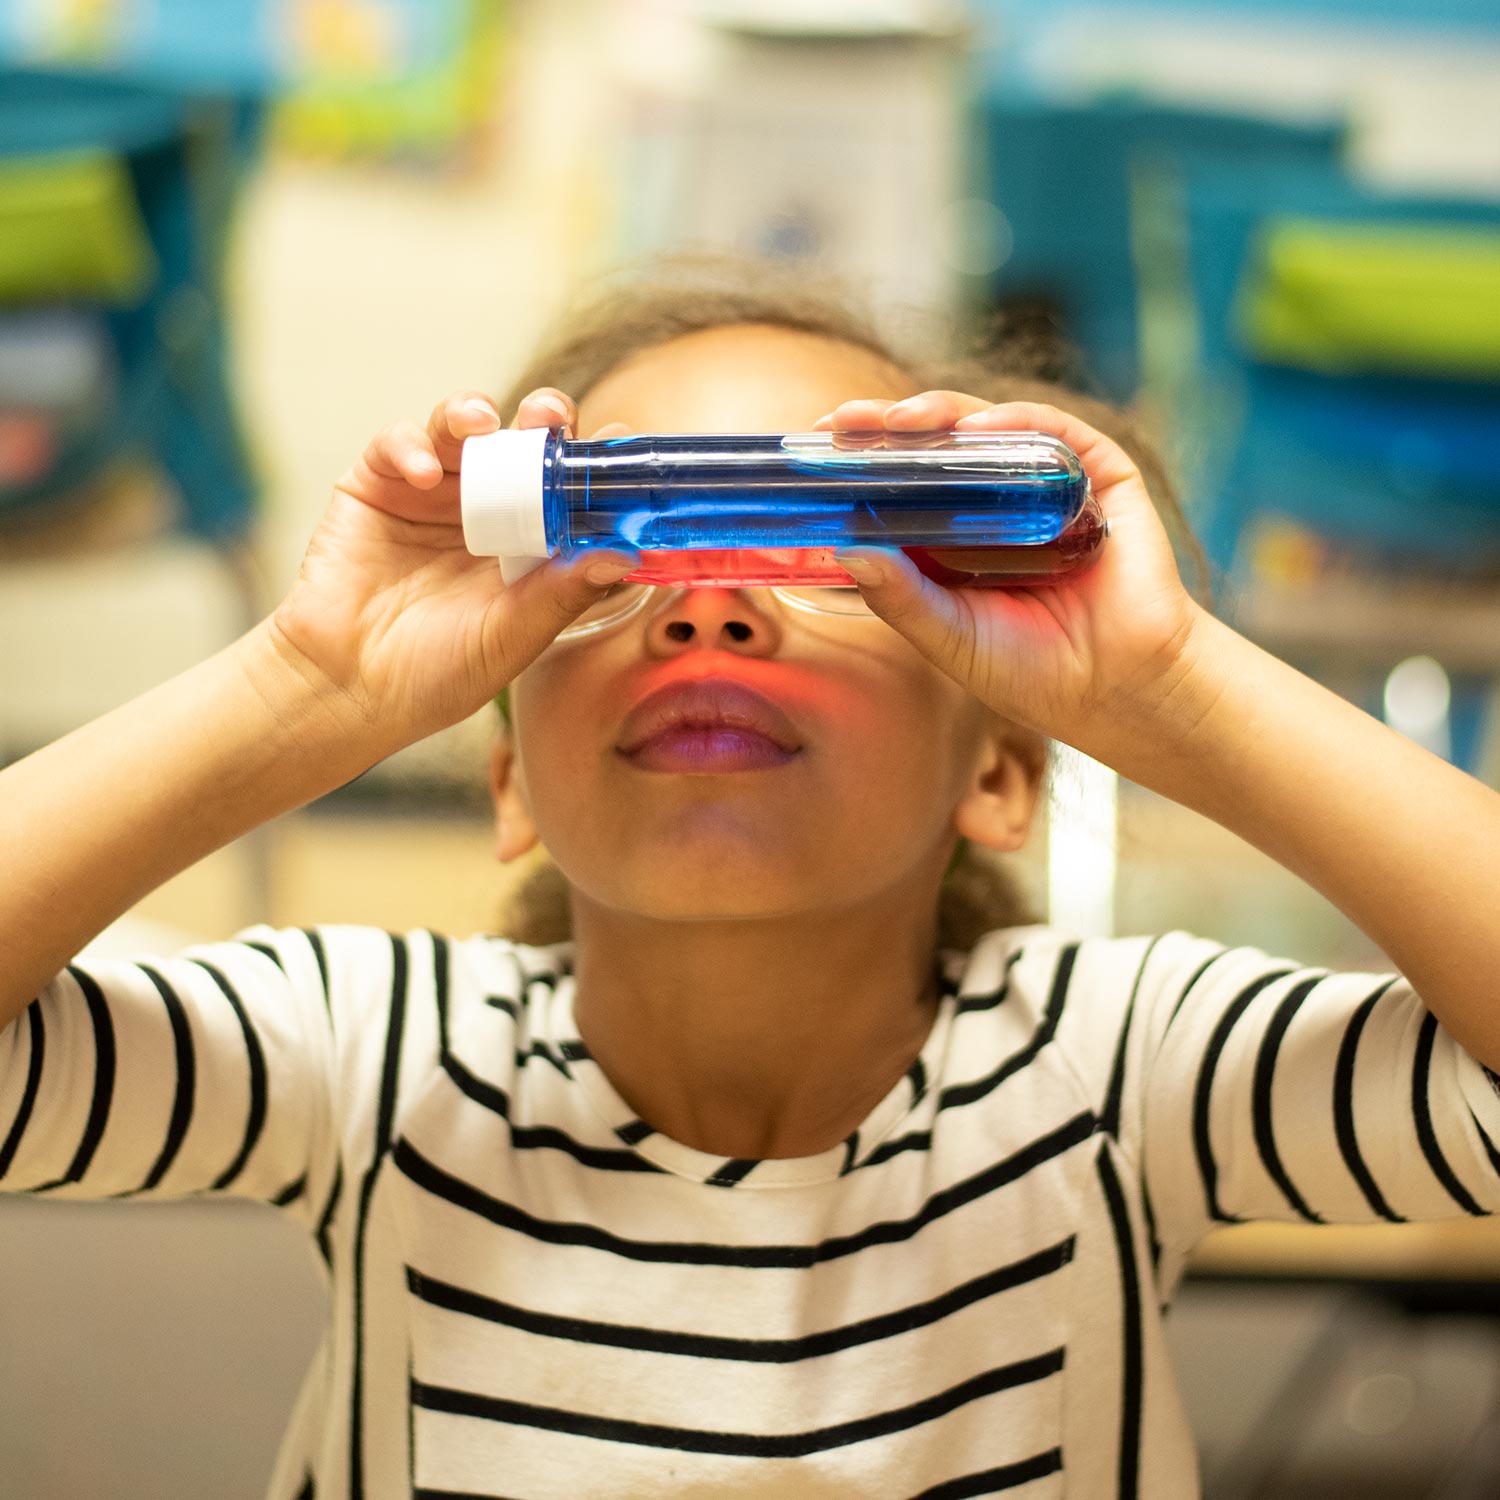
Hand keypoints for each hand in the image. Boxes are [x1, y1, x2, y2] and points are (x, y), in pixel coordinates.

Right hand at [267, 388, 638, 752]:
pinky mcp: (376, 485)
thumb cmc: (436, 674)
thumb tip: (622, 555)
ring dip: (473, 414)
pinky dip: (411, 447)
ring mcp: (430, 494)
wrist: (349, 690)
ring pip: (460, 430)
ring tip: (483, 423)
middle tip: (549, 416)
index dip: (591, 466)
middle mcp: (484, 511)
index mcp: (528, 545)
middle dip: (540, 420)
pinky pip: (397, 444)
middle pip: (521, 445)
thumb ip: (562, 594)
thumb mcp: (512, 636)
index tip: (615, 452)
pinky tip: (421, 476)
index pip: (568, 490)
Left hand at [818, 391, 1213, 755]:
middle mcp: (996, 502)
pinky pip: (1054, 433)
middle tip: (844, 422)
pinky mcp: (1099, 475)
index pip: (898, 482)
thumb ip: (900, 597)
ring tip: (899, 419)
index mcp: (953, 537)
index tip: (814, 447)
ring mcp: (1046, 484)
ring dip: (939, 414)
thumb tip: (845, 549)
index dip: (860, 460)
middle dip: (887, 427)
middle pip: (935, 445)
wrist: (1119, 689)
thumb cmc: (1030, 670)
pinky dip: (1017, 421)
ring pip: (986, 428)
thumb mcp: (948, 636)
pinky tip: (982, 426)